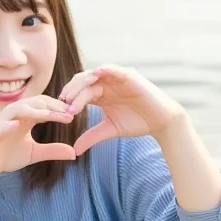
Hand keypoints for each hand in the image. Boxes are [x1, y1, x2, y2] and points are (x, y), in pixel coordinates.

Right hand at [0, 95, 76, 182]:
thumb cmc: (7, 156)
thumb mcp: (35, 154)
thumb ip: (53, 151)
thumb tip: (74, 153)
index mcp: (25, 117)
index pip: (44, 106)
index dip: (59, 109)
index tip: (74, 114)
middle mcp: (14, 115)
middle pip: (35, 103)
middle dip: (52, 106)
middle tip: (68, 112)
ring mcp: (2, 123)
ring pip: (19, 110)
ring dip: (35, 111)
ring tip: (50, 116)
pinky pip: (0, 126)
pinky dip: (7, 125)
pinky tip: (16, 126)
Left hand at [58, 65, 185, 155]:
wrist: (160, 121)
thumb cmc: (136, 123)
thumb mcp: (109, 130)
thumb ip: (91, 136)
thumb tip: (74, 151)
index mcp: (99, 95)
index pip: (79, 93)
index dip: (69, 101)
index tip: (60, 113)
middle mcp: (106, 83)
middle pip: (83, 82)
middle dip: (72, 91)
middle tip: (63, 103)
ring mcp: (116, 78)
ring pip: (94, 75)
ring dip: (82, 83)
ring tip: (73, 95)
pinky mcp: (128, 75)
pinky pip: (113, 69)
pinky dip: (104, 70)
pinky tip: (95, 75)